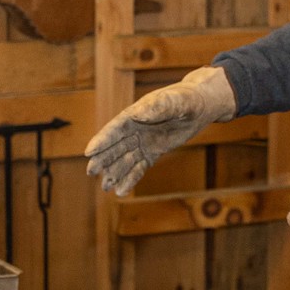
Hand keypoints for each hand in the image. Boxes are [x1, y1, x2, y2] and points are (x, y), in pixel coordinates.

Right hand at [84, 66, 236, 195]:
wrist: (200, 105)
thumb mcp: (176, 101)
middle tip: (90, 172)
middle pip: (115, 146)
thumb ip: (159, 106)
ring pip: (125, 159)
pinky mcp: (153, 151)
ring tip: (105, 188)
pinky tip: (122, 191)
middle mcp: (136, 128)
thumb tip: (138, 114)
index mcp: (136, 114)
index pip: (115, 129)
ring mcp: (143, 141)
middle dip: (103, 159)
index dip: (102, 140)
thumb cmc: (187, 98)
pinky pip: (140, 167)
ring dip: (115, 172)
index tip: (89, 152)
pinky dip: (131, 178)